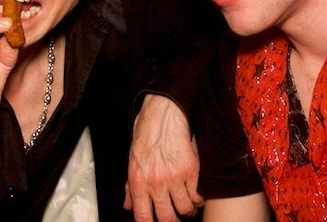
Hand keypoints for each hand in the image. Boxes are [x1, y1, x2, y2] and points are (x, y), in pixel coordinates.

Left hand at [124, 94, 203, 220]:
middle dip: (172, 221)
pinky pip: (197, 195)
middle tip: (175, 218)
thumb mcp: (132, 160)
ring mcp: (174, 178)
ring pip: (184, 209)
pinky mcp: (191, 170)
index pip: (143, 217)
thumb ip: (130, 186)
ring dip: (187, 211)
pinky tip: (196, 196)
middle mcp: (156, 183)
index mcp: (138, 181)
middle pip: (167, 218)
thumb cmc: (146, 133)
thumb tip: (128, 205)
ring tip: (188, 207)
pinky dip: (198, 199)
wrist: (164, 114)